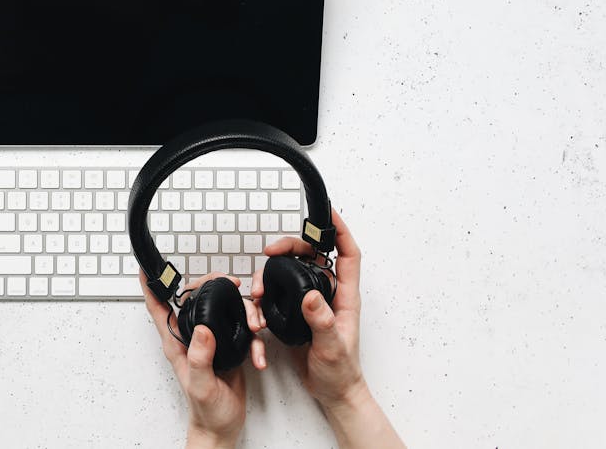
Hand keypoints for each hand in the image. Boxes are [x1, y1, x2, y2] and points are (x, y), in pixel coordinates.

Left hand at [140, 272, 266, 448]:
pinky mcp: (228, 346)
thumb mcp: (201, 386)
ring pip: (223, 309)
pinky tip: (258, 355)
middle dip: (212, 285)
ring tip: (254, 326)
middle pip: (194, 298)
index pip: (158, 309)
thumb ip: (200, 358)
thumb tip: (202, 329)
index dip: (150, 287)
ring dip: (243, 311)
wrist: (223, 427)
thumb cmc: (207, 412)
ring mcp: (210, 340)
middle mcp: (192, 338)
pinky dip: (254, 339)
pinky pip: (242, 330)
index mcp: (177, 344)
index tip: (147, 268)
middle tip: (229, 283)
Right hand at [251, 209, 403, 448]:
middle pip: (311, 257)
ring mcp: (313, 303)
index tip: (327, 212)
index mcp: (345, 297)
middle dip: (291, 247)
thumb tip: (311, 295)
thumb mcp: (332, 348)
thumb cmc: (340, 372)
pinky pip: (280, 294)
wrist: (332, 392)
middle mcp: (329, 295)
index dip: (339, 231)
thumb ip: (322, 321)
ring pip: (292, 273)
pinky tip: (258, 309)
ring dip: (272, 274)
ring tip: (258, 289)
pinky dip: (267, 296)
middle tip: (271, 251)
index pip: (347, 254)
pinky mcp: (298, 313)